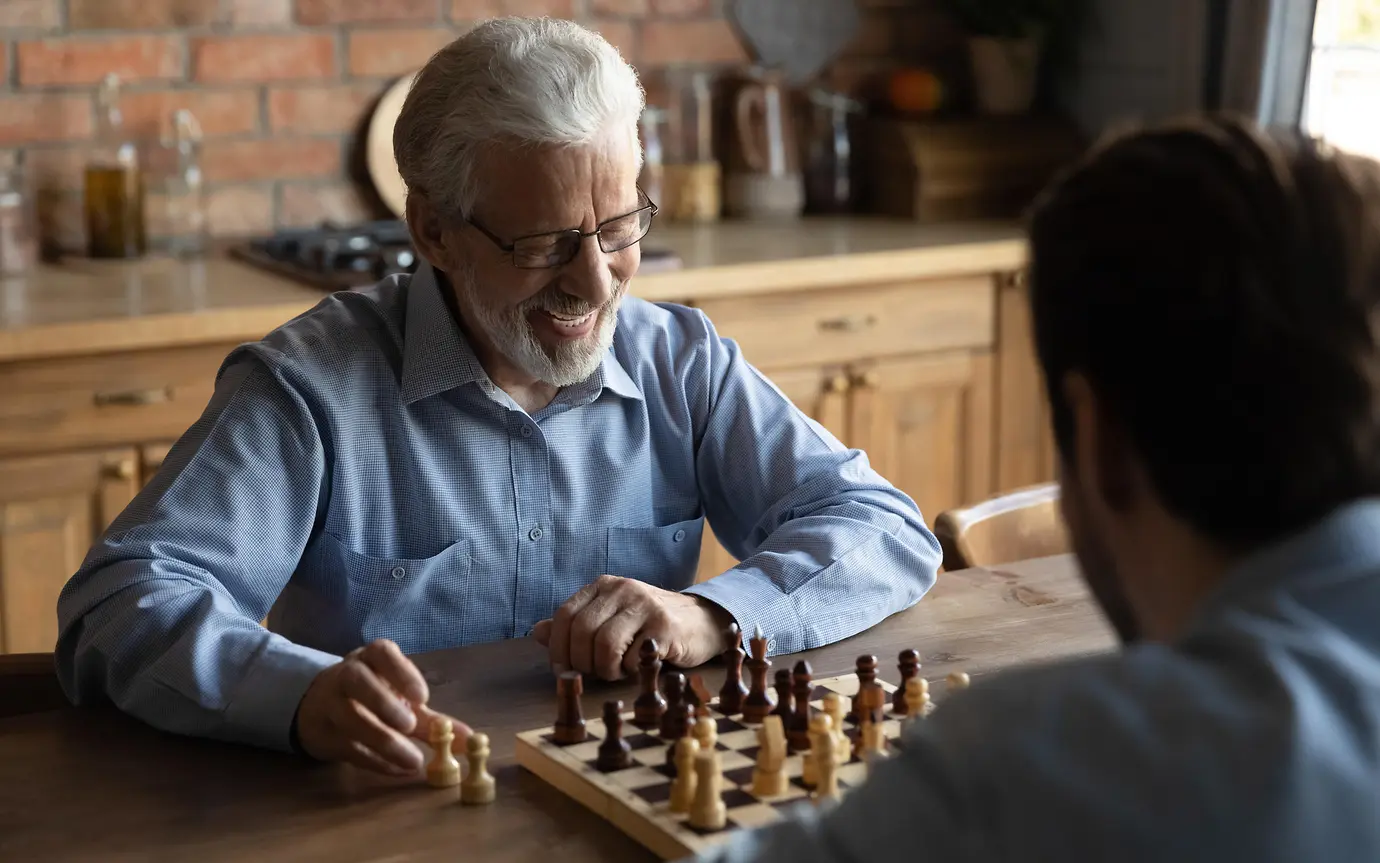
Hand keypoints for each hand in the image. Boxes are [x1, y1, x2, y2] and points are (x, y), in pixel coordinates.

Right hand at [295, 638, 470, 775]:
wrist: (319, 709)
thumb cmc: (372, 698)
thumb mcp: (401, 702)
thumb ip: (433, 720)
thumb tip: (468, 739)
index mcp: (370, 659)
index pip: (380, 652)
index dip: (401, 672)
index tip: (423, 697)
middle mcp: (345, 675)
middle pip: (356, 680)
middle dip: (383, 702)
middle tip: (410, 725)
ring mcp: (329, 704)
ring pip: (349, 717)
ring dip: (382, 739)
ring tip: (413, 760)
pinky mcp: (322, 734)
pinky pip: (346, 746)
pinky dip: (373, 760)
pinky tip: (396, 769)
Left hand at [531, 575, 734, 680]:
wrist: (704, 621)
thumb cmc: (651, 625)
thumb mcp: (610, 620)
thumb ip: (575, 626)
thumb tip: (537, 632)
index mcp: (603, 586)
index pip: (564, 615)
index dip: (558, 648)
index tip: (565, 670)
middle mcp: (622, 589)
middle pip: (582, 632)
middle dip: (582, 663)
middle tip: (595, 674)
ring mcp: (645, 605)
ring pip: (604, 645)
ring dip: (606, 669)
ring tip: (617, 672)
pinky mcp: (665, 625)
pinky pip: (633, 656)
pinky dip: (630, 670)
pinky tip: (638, 667)